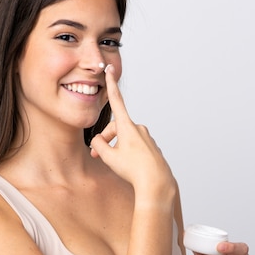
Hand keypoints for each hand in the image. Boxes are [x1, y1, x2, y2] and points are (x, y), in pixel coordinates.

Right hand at [90, 64, 175, 197]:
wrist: (156, 183)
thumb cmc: (133, 170)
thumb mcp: (109, 157)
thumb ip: (99, 146)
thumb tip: (97, 141)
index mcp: (127, 127)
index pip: (116, 101)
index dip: (111, 85)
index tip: (110, 70)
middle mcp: (139, 129)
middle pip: (115, 128)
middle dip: (105, 139)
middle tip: (97, 155)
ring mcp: (146, 138)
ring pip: (124, 138)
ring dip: (115, 147)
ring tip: (112, 163)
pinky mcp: (151, 147)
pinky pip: (134, 146)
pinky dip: (127, 153)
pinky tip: (128, 167)